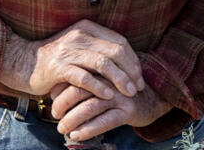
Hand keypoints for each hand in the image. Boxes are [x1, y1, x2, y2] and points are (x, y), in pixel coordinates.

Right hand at [0, 20, 145, 99]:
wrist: (24, 63)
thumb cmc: (57, 60)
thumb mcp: (79, 48)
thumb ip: (99, 50)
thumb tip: (129, 65)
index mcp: (86, 28)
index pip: (119, 41)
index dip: (133, 60)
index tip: (139, 77)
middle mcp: (78, 36)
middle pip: (114, 51)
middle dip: (130, 71)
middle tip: (138, 87)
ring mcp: (67, 50)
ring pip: (102, 63)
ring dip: (119, 79)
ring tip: (128, 93)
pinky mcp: (57, 67)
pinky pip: (83, 77)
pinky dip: (98, 86)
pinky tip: (108, 95)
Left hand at [49, 79, 170, 141]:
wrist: (152, 97)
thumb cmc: (119, 90)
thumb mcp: (101, 81)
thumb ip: (81, 82)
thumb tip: (52, 90)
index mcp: (102, 69)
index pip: (76, 75)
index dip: (61, 88)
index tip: (51, 98)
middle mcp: (110, 80)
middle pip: (81, 90)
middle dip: (63, 104)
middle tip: (54, 114)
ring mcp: (120, 95)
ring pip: (91, 107)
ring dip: (73, 119)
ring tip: (62, 129)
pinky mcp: (129, 110)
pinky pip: (105, 122)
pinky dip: (88, 129)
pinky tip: (77, 135)